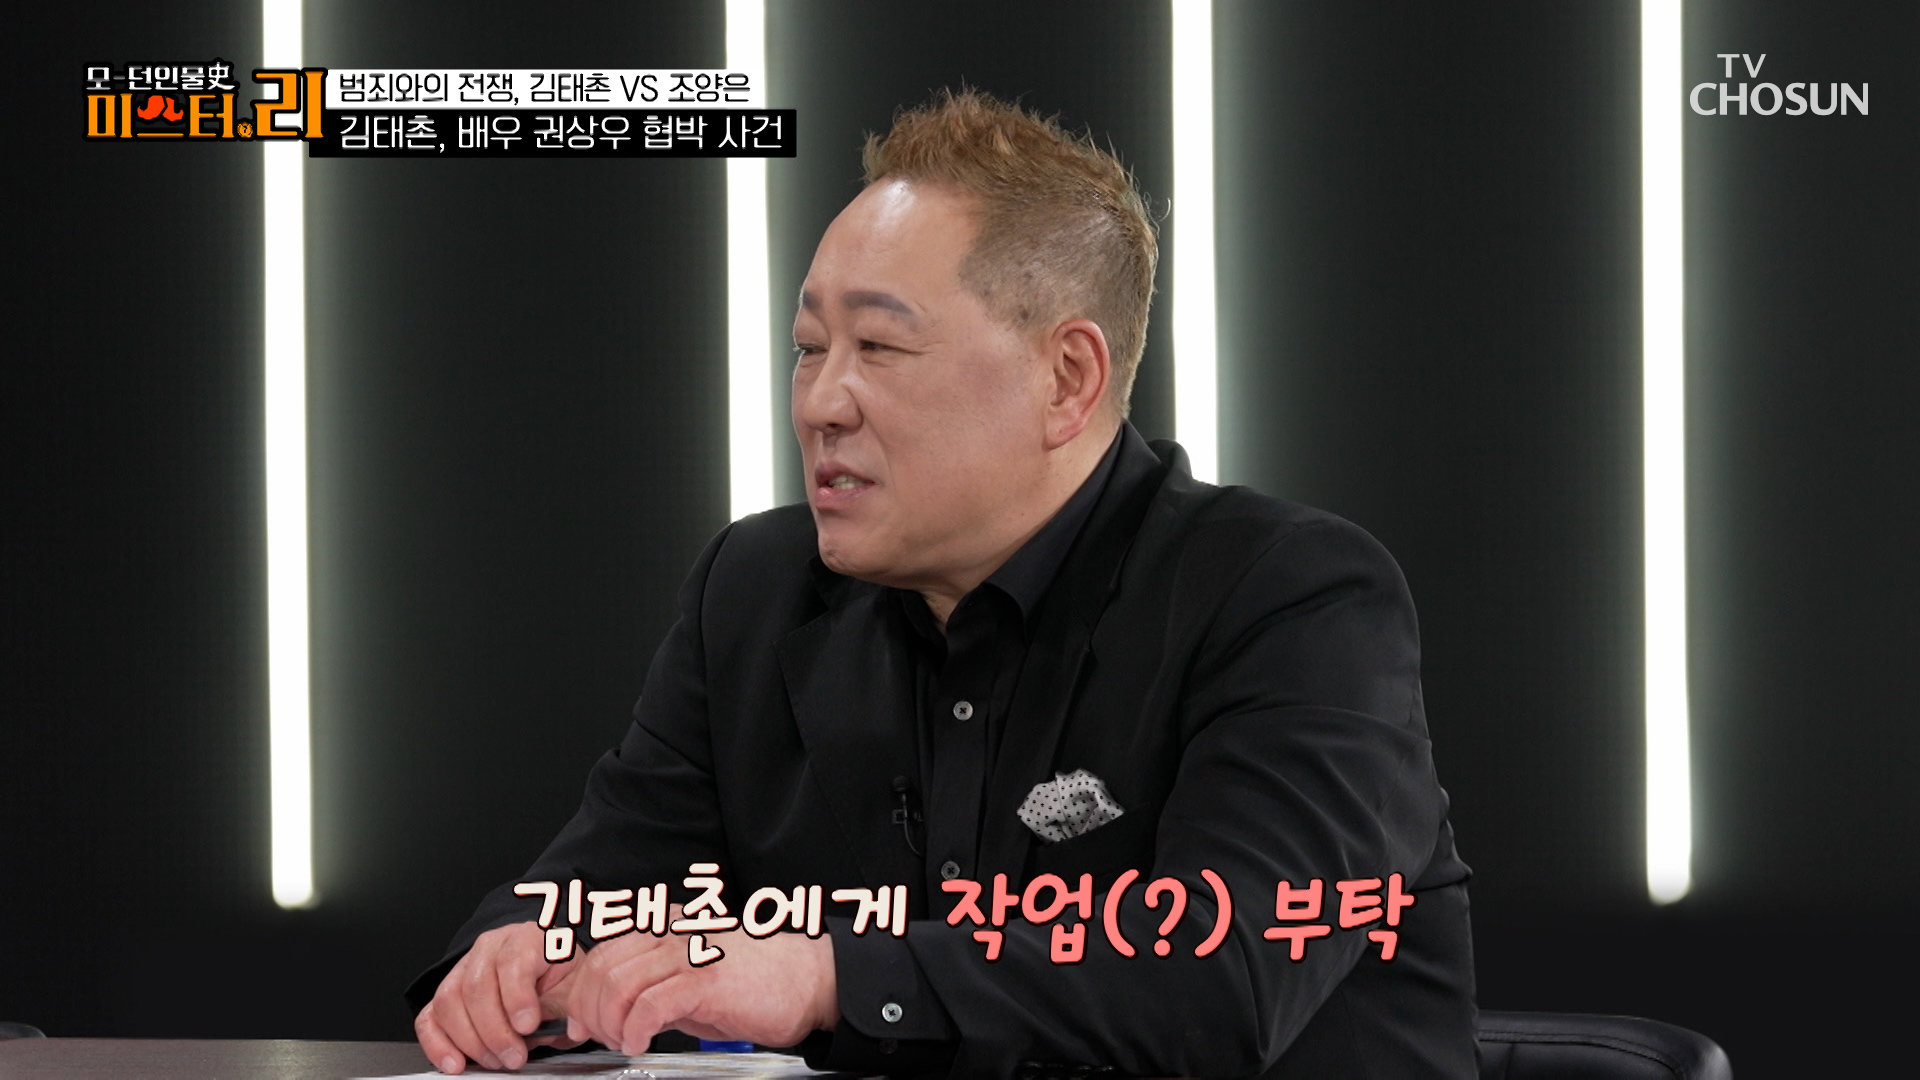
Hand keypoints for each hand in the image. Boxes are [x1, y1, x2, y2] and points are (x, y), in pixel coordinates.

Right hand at [415, 921, 582, 1073]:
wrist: (548, 974)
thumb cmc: (560, 979)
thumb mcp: (574, 987)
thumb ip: (566, 1006)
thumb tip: (562, 1029)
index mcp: (528, 938)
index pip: (514, 960)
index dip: (518, 997)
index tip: (528, 1027)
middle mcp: (491, 948)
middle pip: (476, 985)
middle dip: (494, 1030)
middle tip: (514, 1056)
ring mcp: (464, 968)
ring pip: (449, 1001)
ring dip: (470, 1041)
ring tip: (495, 1061)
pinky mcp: (447, 994)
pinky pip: (429, 1017)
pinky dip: (438, 1044)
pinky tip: (455, 1063)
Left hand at [565, 925, 839, 1053]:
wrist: (811, 981)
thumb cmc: (757, 982)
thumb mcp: (694, 978)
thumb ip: (652, 988)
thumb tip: (611, 1014)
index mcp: (667, 926)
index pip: (603, 953)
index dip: (583, 993)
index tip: (583, 1022)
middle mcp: (673, 932)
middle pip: (602, 969)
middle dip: (591, 1011)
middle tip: (604, 1039)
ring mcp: (690, 952)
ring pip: (619, 984)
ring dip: (611, 1023)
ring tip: (625, 1043)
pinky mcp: (706, 979)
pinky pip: (650, 1004)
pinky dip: (635, 1029)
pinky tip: (641, 1043)